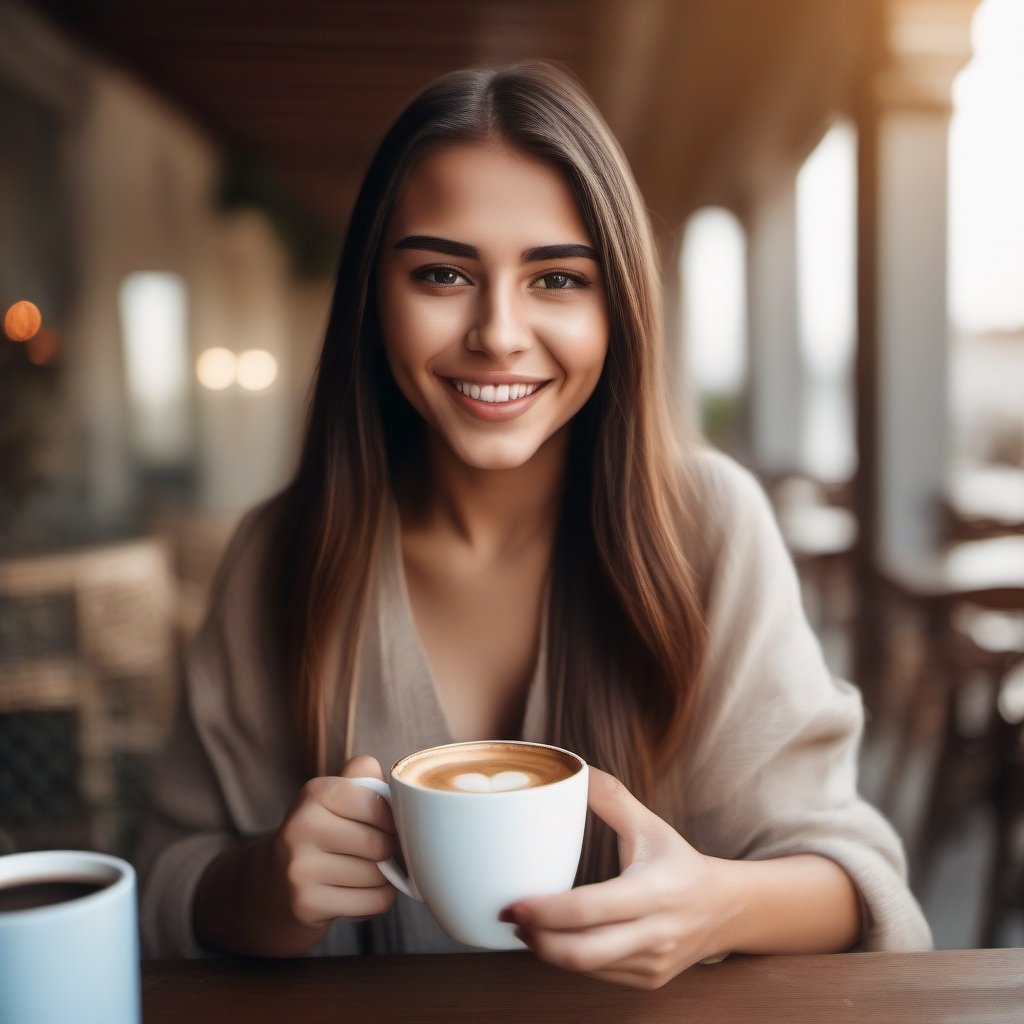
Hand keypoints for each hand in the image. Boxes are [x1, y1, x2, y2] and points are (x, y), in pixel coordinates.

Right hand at [270, 755, 398, 931]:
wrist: (277, 882)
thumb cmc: (323, 831)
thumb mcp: (336, 794)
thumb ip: (364, 775)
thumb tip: (398, 783)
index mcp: (314, 794)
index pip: (377, 804)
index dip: (391, 818)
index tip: (385, 824)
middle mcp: (300, 828)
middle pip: (378, 843)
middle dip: (388, 850)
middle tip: (377, 850)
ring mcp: (300, 869)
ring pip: (377, 875)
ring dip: (384, 877)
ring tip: (365, 870)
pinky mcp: (307, 904)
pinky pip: (372, 901)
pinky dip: (378, 898)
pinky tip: (360, 891)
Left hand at [499, 767, 738, 989]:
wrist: (726, 910)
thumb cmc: (680, 864)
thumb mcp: (650, 825)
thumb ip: (611, 798)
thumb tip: (574, 769)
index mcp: (654, 891)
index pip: (591, 909)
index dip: (545, 912)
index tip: (512, 904)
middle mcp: (655, 933)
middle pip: (582, 952)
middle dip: (537, 939)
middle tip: (508, 917)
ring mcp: (652, 964)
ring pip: (586, 968)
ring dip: (547, 951)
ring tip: (525, 927)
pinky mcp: (647, 981)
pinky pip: (598, 976)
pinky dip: (570, 961)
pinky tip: (555, 939)